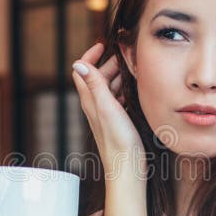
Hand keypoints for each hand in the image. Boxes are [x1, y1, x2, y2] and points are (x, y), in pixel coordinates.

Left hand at [71, 43, 144, 176]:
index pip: (82, 71)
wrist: (127, 170)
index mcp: (90, 100)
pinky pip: (117, 101)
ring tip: (134, 70)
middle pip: (97, 77)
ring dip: (118, 77)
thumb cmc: (119, 142)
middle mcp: (95, 106)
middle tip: (127, 56)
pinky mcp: (115, 123)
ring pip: (108, 89)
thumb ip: (95, 85)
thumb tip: (79, 62)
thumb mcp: (108, 108)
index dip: (90, 55)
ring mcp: (105, 115)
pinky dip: (124, 91)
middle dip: (109, 63)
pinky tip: (136, 93)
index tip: (103, 45)